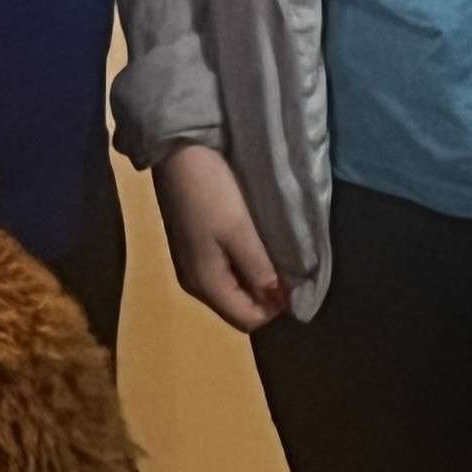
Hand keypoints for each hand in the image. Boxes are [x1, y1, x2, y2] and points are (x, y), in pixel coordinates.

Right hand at [150, 142, 289, 331]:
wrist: (175, 150)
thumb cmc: (210, 191)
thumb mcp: (240, 230)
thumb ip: (261, 270)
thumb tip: (281, 303)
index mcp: (205, 284)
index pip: (247, 320)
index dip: (275, 307)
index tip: (295, 278)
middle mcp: (194, 283)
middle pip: (238, 306)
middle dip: (266, 292)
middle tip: (286, 261)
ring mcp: (190, 264)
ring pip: (231, 287)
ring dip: (255, 275)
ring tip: (272, 248)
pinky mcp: (191, 246)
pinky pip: (223, 269)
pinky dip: (241, 261)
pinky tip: (251, 238)